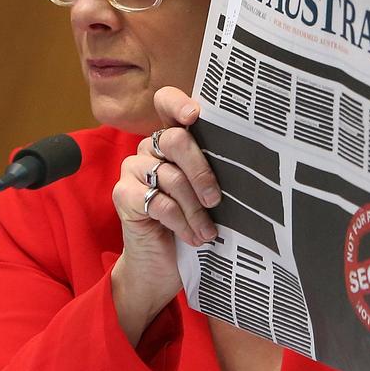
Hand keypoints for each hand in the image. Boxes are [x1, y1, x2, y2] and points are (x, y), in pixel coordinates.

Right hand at [110, 86, 221, 343]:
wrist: (160, 267)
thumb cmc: (189, 226)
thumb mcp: (206, 195)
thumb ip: (213, 170)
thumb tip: (246, 160)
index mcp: (170, 141)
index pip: (166, 103)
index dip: (178, 104)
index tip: (195, 115)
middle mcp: (148, 149)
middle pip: (175, 140)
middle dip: (201, 171)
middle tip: (215, 199)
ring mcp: (132, 170)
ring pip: (171, 176)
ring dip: (195, 209)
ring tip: (208, 231)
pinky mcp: (123, 195)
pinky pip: (159, 201)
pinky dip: (181, 222)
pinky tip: (193, 237)